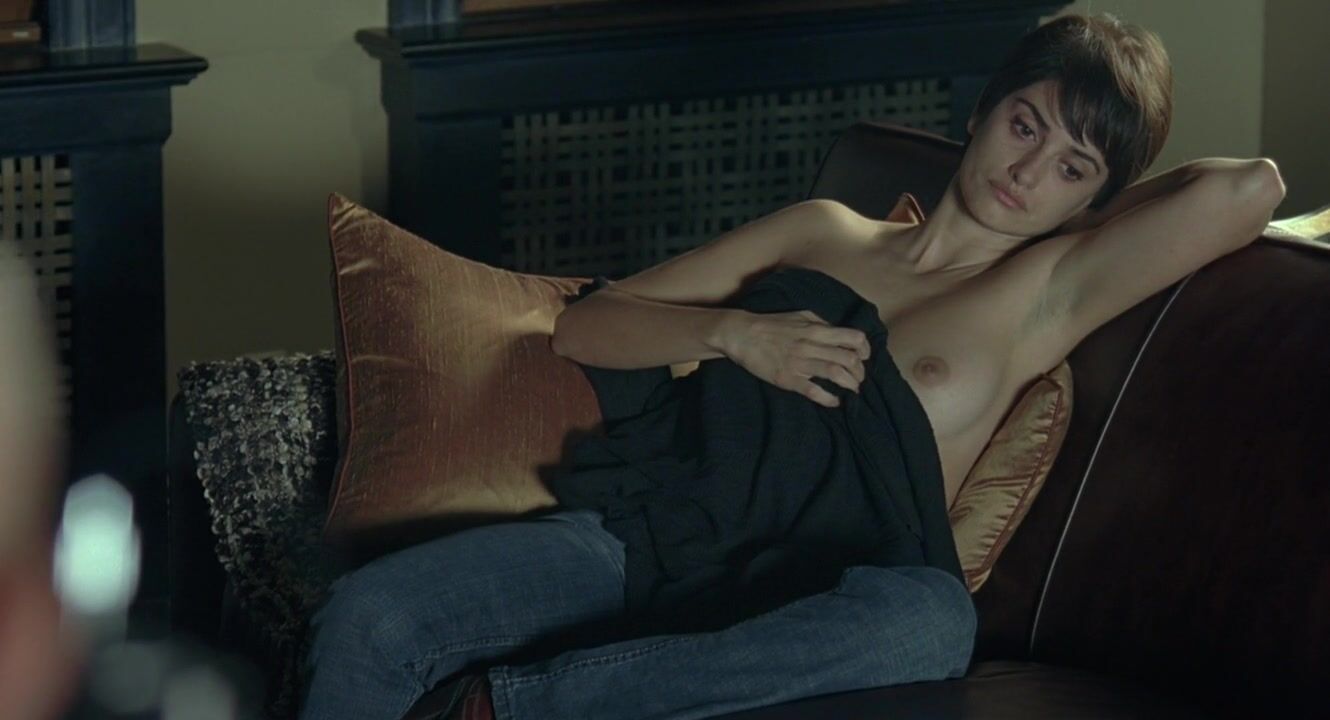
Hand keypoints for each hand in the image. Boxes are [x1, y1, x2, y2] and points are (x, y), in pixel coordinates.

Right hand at [721, 310, 870, 407]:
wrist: (742, 334)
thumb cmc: (771, 324)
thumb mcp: (800, 315)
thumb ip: (821, 324)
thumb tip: (839, 334)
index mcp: (816, 329)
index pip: (854, 337)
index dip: (865, 349)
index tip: (864, 357)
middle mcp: (811, 345)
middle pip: (849, 358)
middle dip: (860, 372)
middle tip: (858, 378)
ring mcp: (799, 363)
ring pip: (835, 373)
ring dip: (850, 384)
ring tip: (852, 390)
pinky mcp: (787, 379)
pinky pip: (813, 391)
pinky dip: (829, 399)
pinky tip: (835, 402)